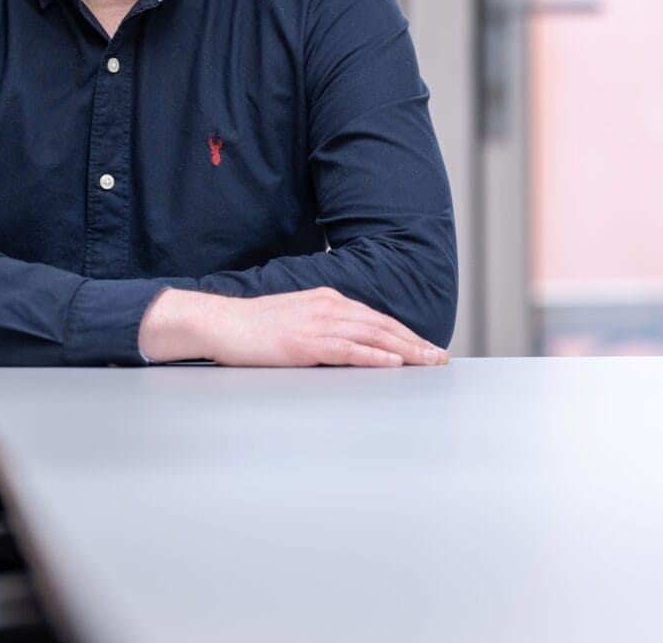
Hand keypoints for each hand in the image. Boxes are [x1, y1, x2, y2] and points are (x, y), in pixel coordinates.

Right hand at [140, 286, 448, 367]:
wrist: (222, 323)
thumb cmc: (254, 327)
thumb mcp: (296, 319)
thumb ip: (323, 326)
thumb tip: (347, 342)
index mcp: (327, 300)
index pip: (375, 317)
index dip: (404, 333)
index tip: (425, 347)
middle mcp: (329, 306)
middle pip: (382, 325)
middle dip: (415, 342)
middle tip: (440, 358)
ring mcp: (319, 323)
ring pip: (373, 336)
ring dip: (406, 350)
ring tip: (428, 362)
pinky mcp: (307, 342)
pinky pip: (349, 349)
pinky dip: (375, 355)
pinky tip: (393, 363)